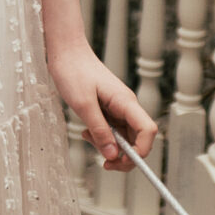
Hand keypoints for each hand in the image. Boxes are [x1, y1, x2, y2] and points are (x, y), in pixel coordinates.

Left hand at [48, 43, 155, 170]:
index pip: (148, 131)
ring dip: (109, 146)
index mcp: (126, 102)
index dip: (141, 151)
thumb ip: (99, 131)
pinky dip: (101, 136)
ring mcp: (118, 108)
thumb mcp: (83, 105)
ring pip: (124, 137)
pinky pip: (112, 130)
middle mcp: (127, 106)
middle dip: (124, 155)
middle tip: (104, 163)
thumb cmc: (74, 72)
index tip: (120, 161)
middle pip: (138, 139)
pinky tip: (86, 132)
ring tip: (87, 139)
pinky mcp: (109, 109)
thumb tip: (113, 155)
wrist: (66, 51)